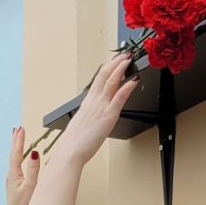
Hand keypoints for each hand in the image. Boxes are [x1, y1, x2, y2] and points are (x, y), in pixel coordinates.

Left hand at [5, 126, 40, 204]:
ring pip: (15, 160)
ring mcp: (12, 181)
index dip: (19, 141)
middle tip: (17, 129)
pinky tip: (20, 157)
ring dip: (17, 148)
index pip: (16, 154)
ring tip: (18, 138)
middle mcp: (11, 176)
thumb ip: (34, 170)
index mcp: (13, 175)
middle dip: (16, 141)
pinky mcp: (15, 186)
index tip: (21, 129)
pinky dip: (18, 157)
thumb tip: (35, 154)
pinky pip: (17, 166)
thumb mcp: (32, 187)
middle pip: (13, 155)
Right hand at [54, 51, 137, 167]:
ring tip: (129, 58)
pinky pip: (120, 97)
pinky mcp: (108, 115)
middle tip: (124, 53)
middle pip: (104, 75)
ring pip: (111, 81)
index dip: (107, 67)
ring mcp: (101, 107)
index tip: (113, 60)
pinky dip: (128, 86)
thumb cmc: (74, 143)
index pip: (98, 79)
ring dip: (121, 67)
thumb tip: (93, 116)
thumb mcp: (82, 124)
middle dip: (115, 62)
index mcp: (87, 103)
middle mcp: (93, 101)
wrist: (70, 151)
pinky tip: (135, 79)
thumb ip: (89, 116)